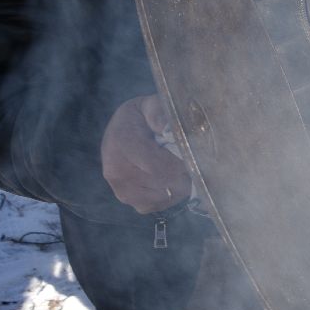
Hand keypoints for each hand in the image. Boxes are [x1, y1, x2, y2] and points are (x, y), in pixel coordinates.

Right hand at [101, 95, 190, 213]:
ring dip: (177, 186)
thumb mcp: (148, 105)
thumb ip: (158, 112)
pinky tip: (168, 180)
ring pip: (162, 196)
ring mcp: (120, 187)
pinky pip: (155, 205)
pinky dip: (167, 195)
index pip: (158, 166)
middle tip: (190, 162)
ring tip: (179, 169)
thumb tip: (165, 127)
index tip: (192, 157)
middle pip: (163, 183)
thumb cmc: (139, 117)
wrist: (117, 130)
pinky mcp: (126, 199)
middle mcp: (117, 169)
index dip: (181, 165)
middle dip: (183, 175)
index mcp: (123, 143)